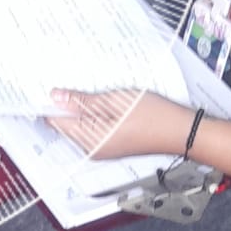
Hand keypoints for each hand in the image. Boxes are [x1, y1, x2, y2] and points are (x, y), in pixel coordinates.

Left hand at [47, 88, 195, 160]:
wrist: (183, 131)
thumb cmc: (154, 116)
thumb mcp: (115, 101)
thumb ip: (82, 100)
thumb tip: (55, 96)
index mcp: (90, 140)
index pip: (56, 121)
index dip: (51, 103)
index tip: (48, 86)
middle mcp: (93, 149)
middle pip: (67, 124)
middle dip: (65, 104)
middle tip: (69, 82)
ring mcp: (103, 148)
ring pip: (79, 124)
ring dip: (80, 108)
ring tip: (88, 90)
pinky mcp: (112, 143)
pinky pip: (92, 127)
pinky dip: (92, 114)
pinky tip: (100, 101)